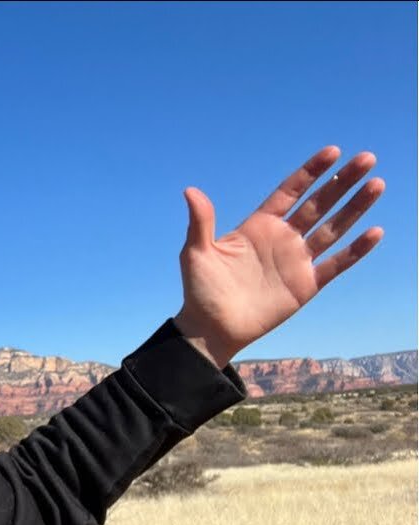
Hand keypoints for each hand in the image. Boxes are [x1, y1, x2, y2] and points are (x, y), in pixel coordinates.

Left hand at [172, 146, 384, 367]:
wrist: (211, 328)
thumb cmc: (200, 289)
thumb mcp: (196, 252)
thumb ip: (200, 222)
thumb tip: (190, 191)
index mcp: (259, 226)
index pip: (291, 191)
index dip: (311, 172)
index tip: (333, 152)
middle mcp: (282, 239)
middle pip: (319, 204)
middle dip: (342, 182)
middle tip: (367, 159)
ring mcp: (296, 260)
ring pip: (333, 228)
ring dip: (355, 208)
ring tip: (377, 185)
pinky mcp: (306, 284)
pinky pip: (336, 263)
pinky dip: (356, 249)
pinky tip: (374, 231)